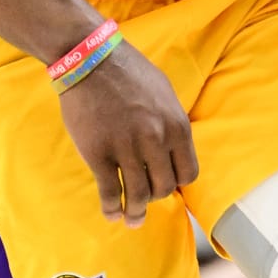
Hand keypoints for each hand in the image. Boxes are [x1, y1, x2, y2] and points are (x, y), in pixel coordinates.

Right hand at [57, 42, 197, 226]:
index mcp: (177, 126)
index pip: (188, 173)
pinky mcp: (98, 153)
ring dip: (136, 212)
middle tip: (146, 198)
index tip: (166, 184)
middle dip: (156, 196)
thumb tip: (174, 151)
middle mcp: (156, 140)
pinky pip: (110, 191)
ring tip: (132, 219)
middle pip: (164, 187)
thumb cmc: (129, 72)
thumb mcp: (164, 93)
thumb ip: (172, 124)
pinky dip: (112, 208)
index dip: (176, 182)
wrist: (90, 58)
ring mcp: (126, 148)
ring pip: (138, 195)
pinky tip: (111, 213)